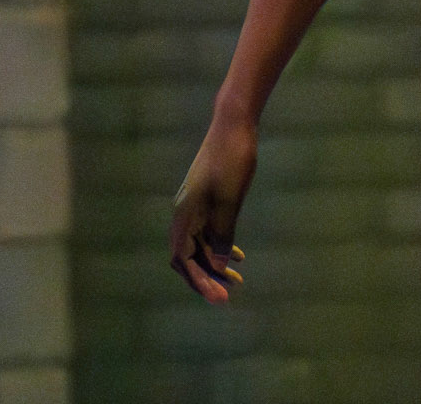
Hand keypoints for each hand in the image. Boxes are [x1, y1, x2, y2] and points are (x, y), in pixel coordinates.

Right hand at [169, 116, 257, 301]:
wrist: (235, 123)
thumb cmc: (233, 159)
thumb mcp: (231, 199)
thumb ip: (223, 233)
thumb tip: (217, 265)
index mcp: (184, 214)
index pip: (183, 259)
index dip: (199, 281)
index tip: (218, 298)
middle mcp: (185, 212)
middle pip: (188, 256)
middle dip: (205, 278)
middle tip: (226, 297)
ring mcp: (195, 205)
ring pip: (199, 244)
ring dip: (214, 264)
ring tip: (236, 281)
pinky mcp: (207, 199)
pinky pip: (208, 231)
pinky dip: (219, 245)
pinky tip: (237, 256)